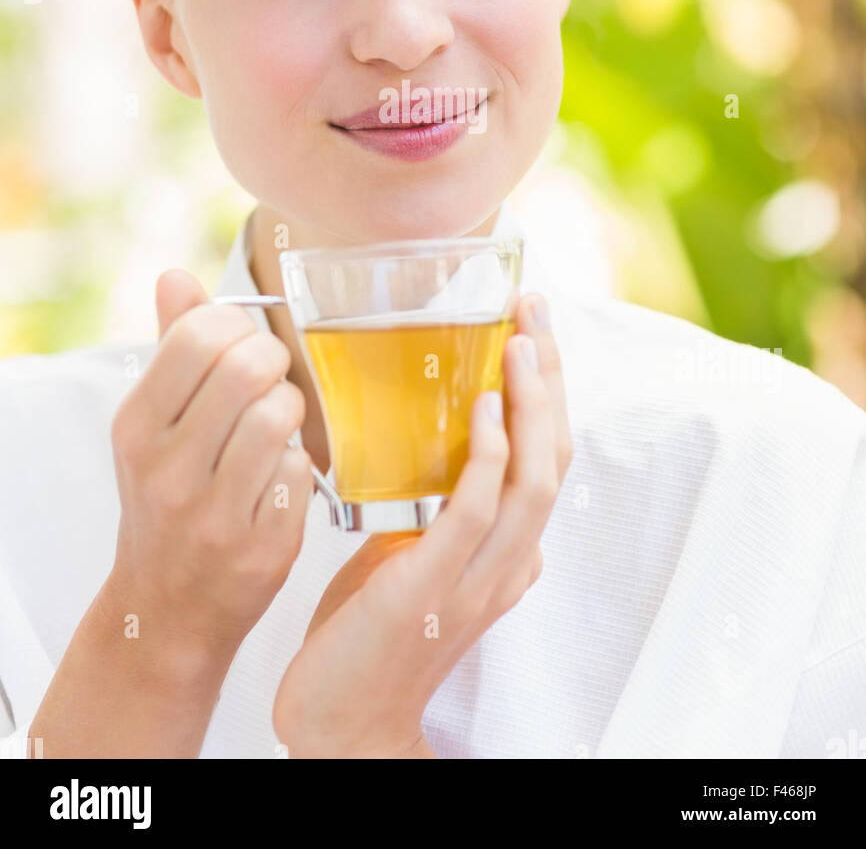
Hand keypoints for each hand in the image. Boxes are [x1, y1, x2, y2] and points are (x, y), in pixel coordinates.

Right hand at [105, 269, 313, 667]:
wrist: (166, 609)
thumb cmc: (167, 498)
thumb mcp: (152, 426)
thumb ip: (170, 346)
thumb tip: (175, 276)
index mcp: (136, 426)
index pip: (199, 334)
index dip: (238, 327)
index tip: (243, 346)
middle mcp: (166, 470)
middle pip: (248, 367)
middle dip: (274, 362)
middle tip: (272, 381)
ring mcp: (212, 515)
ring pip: (280, 415)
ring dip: (292, 411)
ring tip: (279, 427)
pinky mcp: (260, 550)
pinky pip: (302, 472)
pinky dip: (300, 468)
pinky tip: (279, 481)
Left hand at [272, 292, 571, 757]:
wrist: (340, 722)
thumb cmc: (370, 636)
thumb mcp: (412, 555)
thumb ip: (434, 508)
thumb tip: (425, 444)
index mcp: (508, 554)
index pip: (548, 459)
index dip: (548, 391)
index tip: (532, 329)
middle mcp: (510, 564)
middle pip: (555, 457)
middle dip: (550, 378)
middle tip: (534, 309)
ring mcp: (478, 579)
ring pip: (532, 479)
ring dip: (531, 404)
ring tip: (519, 342)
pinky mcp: (432, 588)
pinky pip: (476, 511)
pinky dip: (487, 455)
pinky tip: (483, 406)